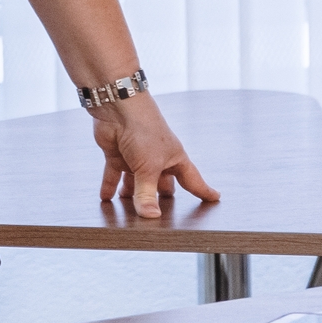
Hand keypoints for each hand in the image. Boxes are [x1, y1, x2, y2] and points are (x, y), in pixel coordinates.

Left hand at [92, 95, 219, 218]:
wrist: (117, 106)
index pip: (192, 179)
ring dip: (133, 197)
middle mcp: (156, 159)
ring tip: (132, 215)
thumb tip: (151, 216)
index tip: (214, 198)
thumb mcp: (148, 167)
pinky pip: (113, 175)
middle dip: (162, 198)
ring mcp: (136, 158)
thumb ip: (147, 193)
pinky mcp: (117, 155)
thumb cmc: (143, 129)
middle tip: (167, 214)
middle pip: (162, 184)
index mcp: (174, 158)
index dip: (203, 190)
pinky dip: (110, 187)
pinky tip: (106, 199)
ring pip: (135, 183)